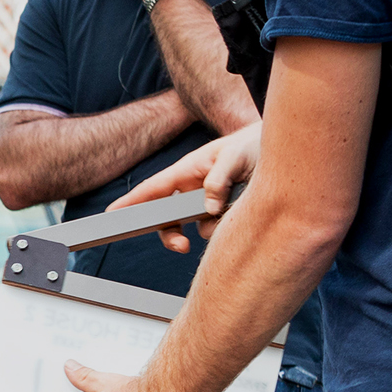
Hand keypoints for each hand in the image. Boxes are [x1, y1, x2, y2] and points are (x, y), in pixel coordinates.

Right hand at [110, 122, 261, 250]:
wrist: (280, 149)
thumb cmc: (252, 144)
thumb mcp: (236, 157)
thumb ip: (218, 181)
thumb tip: (208, 209)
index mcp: (186, 170)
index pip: (153, 188)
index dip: (131, 202)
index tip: (111, 214)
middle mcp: (192, 187)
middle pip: (168, 218)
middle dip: (172, 235)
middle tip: (182, 247)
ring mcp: (206, 200)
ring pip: (194, 227)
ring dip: (208, 229)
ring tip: (229, 214)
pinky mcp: (222, 210)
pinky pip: (216, 228)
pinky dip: (226, 226)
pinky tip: (241, 211)